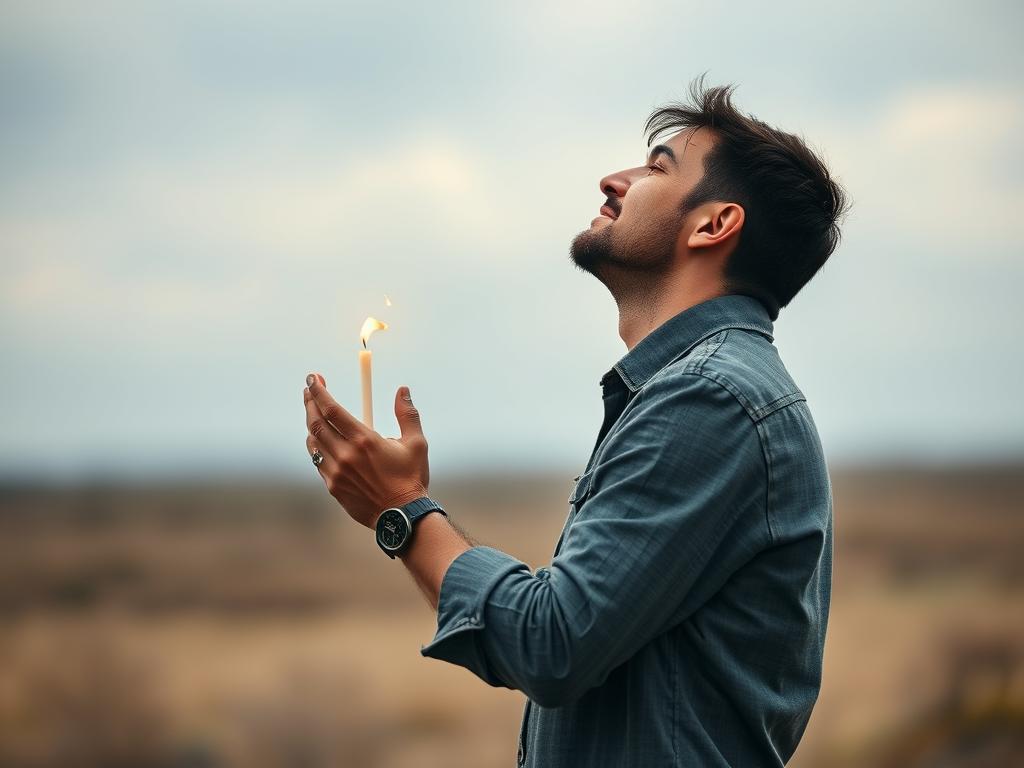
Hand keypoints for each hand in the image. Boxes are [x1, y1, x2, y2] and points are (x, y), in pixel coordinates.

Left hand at [303, 373, 429, 529]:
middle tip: (308, 389)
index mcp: (364, 440)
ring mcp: (336, 472)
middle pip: (316, 422)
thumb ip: (407, 414)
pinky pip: (318, 461)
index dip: (319, 391)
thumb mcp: (416, 444)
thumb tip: (402, 390)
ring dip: (311, 424)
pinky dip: (316, 447)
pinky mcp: (333, 487)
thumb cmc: (411, 478)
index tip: (313, 378)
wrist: (402, 518)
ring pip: (313, 442)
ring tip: (314, 413)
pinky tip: (321, 441)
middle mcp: (345, 454)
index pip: (332, 409)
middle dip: (309, 402)